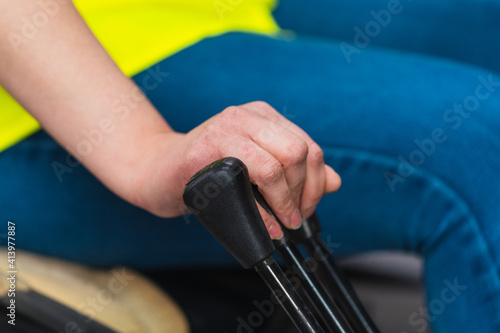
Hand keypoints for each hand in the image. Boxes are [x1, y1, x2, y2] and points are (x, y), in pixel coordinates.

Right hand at [135, 101, 340, 238]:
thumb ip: (295, 172)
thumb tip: (335, 181)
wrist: (158, 169)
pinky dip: (263, 210)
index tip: (306, 208)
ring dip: (286, 202)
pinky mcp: (207, 148)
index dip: (316, 183)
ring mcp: (226, 128)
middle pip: (299, 151)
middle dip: (304, 192)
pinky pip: (251, 178)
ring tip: (282, 223)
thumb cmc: (209, 170)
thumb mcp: (258, 167)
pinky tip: (266, 225)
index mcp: (264, 117)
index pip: (309, 147)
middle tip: (294, 217)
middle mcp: (248, 115)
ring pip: (278, 163)